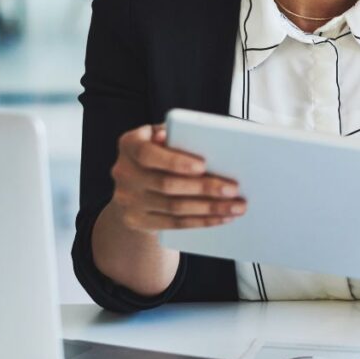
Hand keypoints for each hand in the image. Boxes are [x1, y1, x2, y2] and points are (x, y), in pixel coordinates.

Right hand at [110, 124, 247, 231]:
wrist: (134, 185)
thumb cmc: (159, 152)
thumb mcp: (161, 137)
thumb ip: (177, 135)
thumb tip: (204, 140)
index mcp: (129, 144)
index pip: (149, 154)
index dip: (176, 161)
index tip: (204, 165)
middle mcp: (123, 172)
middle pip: (166, 184)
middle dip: (204, 187)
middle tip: (233, 189)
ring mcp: (128, 200)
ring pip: (174, 207)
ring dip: (209, 208)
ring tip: (235, 207)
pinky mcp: (137, 221)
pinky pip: (174, 224)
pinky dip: (201, 221)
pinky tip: (221, 218)